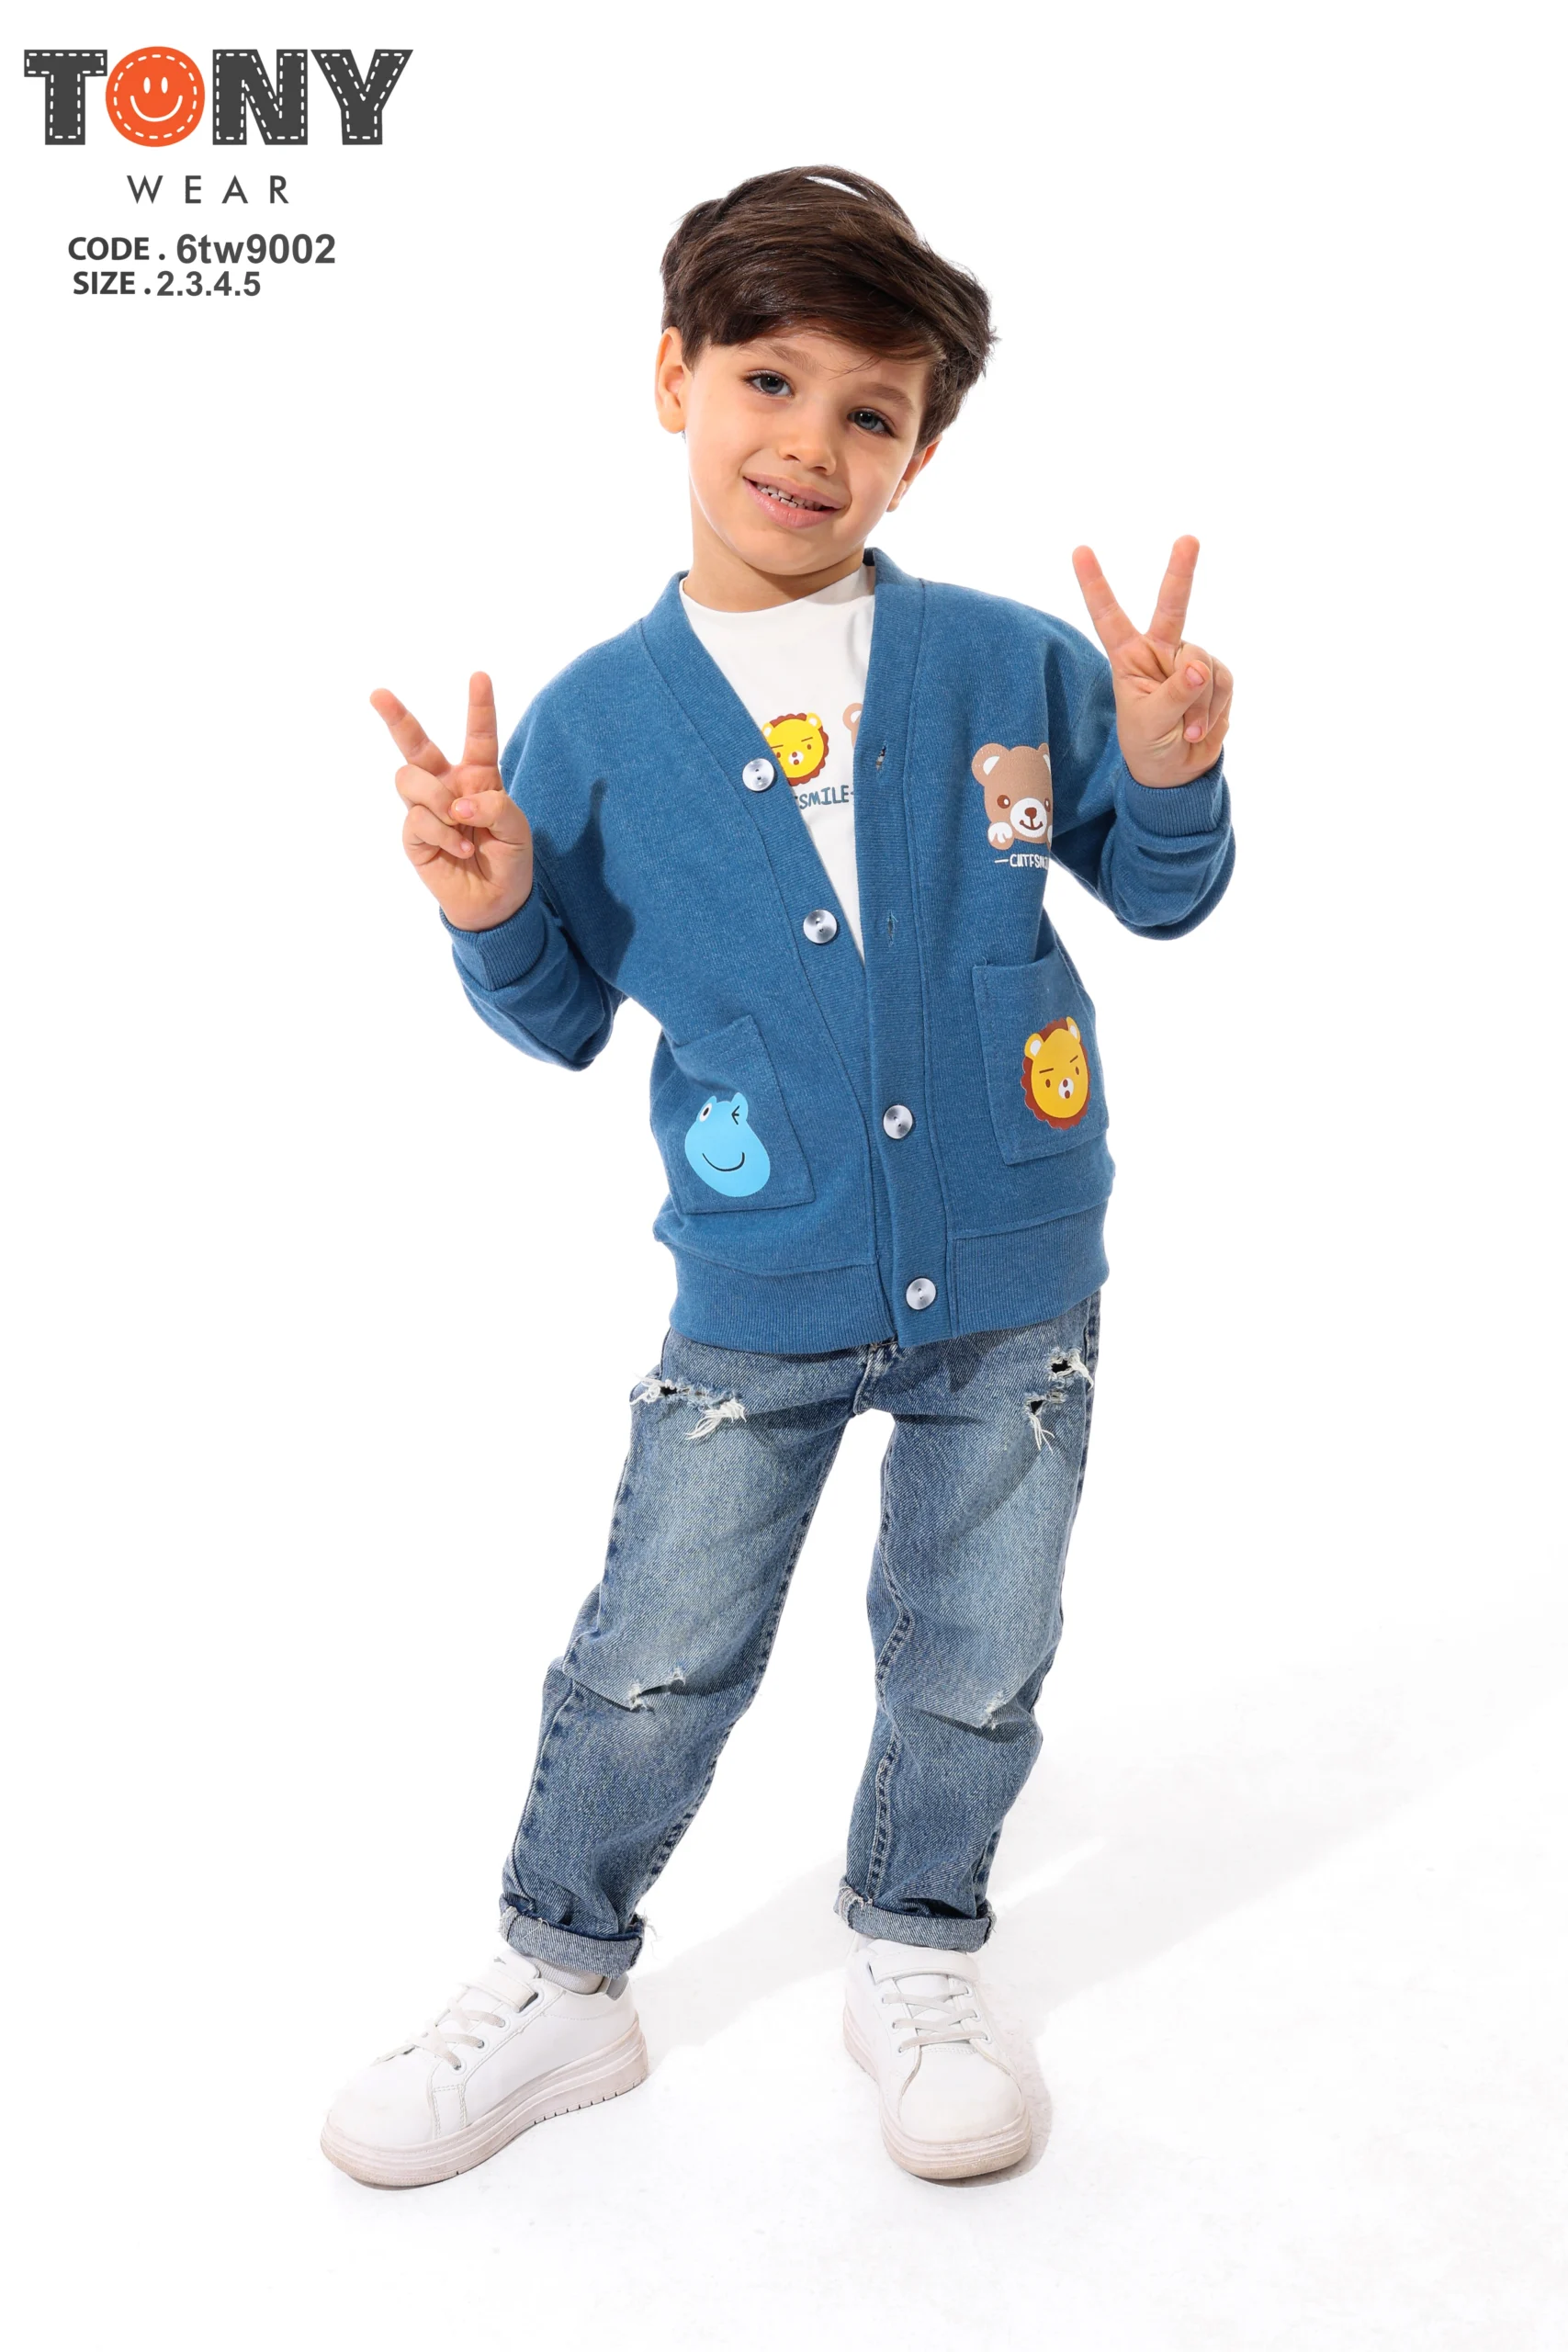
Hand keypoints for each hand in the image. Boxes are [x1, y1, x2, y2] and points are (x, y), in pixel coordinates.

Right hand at [370, 672, 533, 930]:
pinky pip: (417, 817)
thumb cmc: (509, 859)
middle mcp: (448, 785)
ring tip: (460, 824)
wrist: (494, 902)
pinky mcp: (413, 834)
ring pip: (411, 778)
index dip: (479, 706)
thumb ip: (495, 806)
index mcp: (478, 775)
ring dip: (437, 798)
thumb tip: (458, 803)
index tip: (480, 675)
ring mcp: (426, 808)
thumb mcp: (517, 830)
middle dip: (396, 717)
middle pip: (416, 745)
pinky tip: (458, 848)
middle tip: (378, 694)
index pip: (478, 735)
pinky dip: (442, 832)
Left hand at [1071, 535, 1232, 787]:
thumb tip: (1199, 668)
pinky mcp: (1215, 675)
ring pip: (1204, 665)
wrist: (1176, 771)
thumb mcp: (1150, 723)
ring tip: (1186, 730)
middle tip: (1188, 539)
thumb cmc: (1148, 745)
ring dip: (1199, 703)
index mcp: (1128, 657)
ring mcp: (1189, 660)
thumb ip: (1173, 695)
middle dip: (1181, 571)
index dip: (1095, 584)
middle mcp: (1159, 650)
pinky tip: (1200, 729)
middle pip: (1172, 605)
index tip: (1079, 550)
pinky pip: (1222, 682)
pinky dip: (1214, 710)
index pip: (1108, 615)